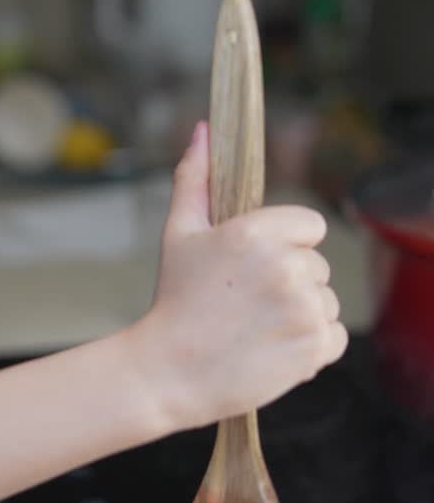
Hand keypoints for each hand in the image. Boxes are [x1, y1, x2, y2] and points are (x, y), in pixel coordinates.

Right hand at [127, 122, 347, 434]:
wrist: (168, 372)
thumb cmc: (174, 300)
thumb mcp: (179, 233)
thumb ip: (196, 178)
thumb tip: (204, 130)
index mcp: (259, 233)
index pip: (310, 225)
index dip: (286, 244)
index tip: (256, 266)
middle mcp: (287, 268)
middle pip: (318, 265)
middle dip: (291, 281)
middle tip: (247, 302)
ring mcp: (304, 309)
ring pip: (326, 301)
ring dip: (301, 314)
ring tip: (257, 327)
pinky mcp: (315, 348)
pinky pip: (335, 335)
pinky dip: (312, 345)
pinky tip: (273, 347)